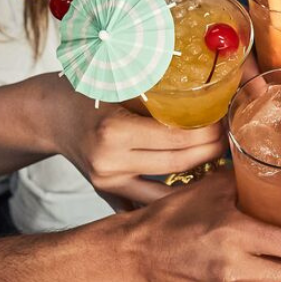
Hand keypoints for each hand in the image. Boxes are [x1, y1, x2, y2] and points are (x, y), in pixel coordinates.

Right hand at [36, 75, 226, 189]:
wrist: (49, 115)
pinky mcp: (107, 193)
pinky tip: (198, 188)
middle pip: (177, 164)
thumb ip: (159, 89)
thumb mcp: (120, 80)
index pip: (177, 139)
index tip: (227, 121)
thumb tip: (210, 86)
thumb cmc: (86, 89)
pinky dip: (175, 196)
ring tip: (222, 165)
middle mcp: (109, 163)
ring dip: (198, 180)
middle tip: (231, 140)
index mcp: (114, 131)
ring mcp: (108, 183)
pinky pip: (149, 201)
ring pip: (168, 191)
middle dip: (211, 153)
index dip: (209, 132)